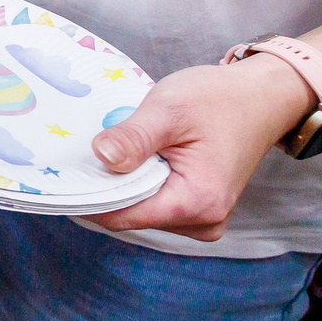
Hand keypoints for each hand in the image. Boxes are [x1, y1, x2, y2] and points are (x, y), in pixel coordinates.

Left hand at [83, 54, 313, 241]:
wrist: (261, 98)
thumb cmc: (219, 99)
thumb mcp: (170, 110)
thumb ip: (135, 137)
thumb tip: (99, 157)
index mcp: (197, 203)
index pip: (122, 216)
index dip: (88, 196)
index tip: (60, 172)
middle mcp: (202, 222)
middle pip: (130, 215)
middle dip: (105, 186)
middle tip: (80, 151)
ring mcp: (203, 219)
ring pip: (141, 210)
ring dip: (122, 183)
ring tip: (112, 148)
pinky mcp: (199, 208)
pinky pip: (155, 203)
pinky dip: (139, 182)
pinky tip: (133, 157)